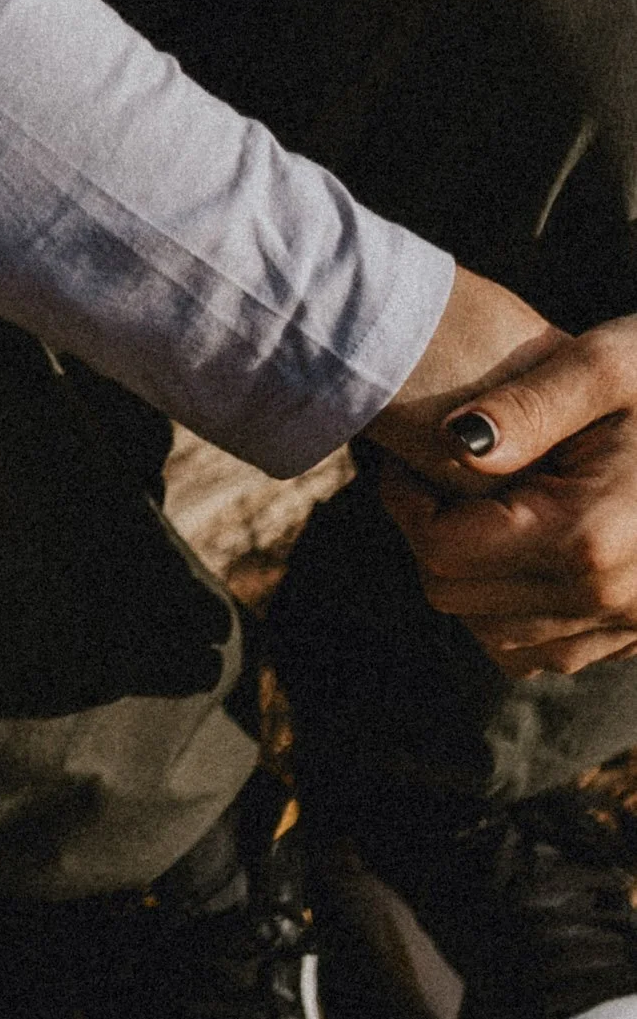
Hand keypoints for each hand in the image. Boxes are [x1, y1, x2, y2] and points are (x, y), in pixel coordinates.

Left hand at [369, 280, 636, 676]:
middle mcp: (609, 598)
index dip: (404, 502)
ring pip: (496, 639)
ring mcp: (632, 627)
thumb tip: (453, 440)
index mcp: (588, 535)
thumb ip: (528, 402)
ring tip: (483, 512)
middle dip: (431, 539)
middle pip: (456, 599)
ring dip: (472, 582)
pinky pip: (550, 652)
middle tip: (437, 481)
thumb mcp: (612, 366)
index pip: (439, 548)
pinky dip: (519, 612)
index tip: (405, 460)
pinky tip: (527, 547)